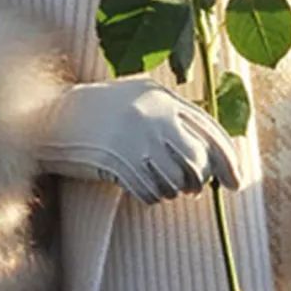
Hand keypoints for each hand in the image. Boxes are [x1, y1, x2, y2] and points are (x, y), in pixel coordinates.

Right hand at [37, 76, 241, 204]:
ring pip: (176, 181)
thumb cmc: (101, 106)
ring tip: (160, 182)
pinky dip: (152, 196)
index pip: (210, 131)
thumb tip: (209, 146)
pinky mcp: (119, 165)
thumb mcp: (139, 94)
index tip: (237, 182)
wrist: (53, 117)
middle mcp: (153, 117)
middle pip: (197, 161)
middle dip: (199, 180)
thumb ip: (174, 111)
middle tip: (193, 187)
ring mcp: (136, 141)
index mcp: (163, 97)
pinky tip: (141, 186)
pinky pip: (152, 193)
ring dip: (173, 190)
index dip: (229, 160)